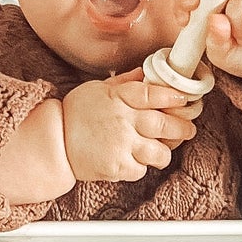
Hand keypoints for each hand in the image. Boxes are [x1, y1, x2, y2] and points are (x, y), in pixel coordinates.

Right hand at [61, 70, 196, 183]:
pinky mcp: (117, 167)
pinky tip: (134, 160)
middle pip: (164, 125)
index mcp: (119, 98)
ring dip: (164, 152)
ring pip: (159, 152)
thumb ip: (125, 82)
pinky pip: (142, 169)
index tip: (184, 99)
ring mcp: (121, 145)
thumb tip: (145, 72)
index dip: (173, 97)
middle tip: (187, 130)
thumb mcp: (98, 89)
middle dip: (182, 128)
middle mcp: (123, 121)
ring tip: (161, 150)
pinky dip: (141, 166)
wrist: (53, 143)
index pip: (153, 94)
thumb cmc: (75, 113)